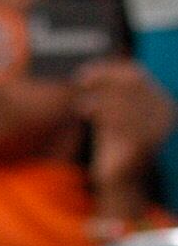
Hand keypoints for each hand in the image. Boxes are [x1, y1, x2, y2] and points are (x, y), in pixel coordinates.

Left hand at [77, 59, 175, 207]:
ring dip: (97, 98)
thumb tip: (88, 69)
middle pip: (130, 83)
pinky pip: (116, 120)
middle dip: (102, 80)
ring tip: (82, 105)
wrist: (118, 176)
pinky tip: (84, 113)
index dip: (108, 70)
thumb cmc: (114, 138)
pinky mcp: (141, 144)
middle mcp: (165, 114)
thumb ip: (108, 90)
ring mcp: (156, 129)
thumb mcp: (113, 110)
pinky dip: (96, 112)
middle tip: (80, 83)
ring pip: (122, 99)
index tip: (83, 71)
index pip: (137, 75)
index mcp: (163, 103)